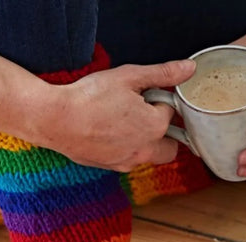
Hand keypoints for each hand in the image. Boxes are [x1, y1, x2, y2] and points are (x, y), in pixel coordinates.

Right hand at [35, 60, 195, 170]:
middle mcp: (145, 150)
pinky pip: (128, 160)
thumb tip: (188, 69)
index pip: (169, 111)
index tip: (142, 93)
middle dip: (164, 133)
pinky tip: (108, 133)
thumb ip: (162, 74)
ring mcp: (127, 162)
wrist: (57, 121)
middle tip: (144, 115)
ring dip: (145, 142)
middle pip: (171, 147)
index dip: (158, 99)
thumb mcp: (129, 77)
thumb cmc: (90, 97)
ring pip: (149, 155)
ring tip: (121, 123)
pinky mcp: (111, 167)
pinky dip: (126, 149)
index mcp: (154, 127)